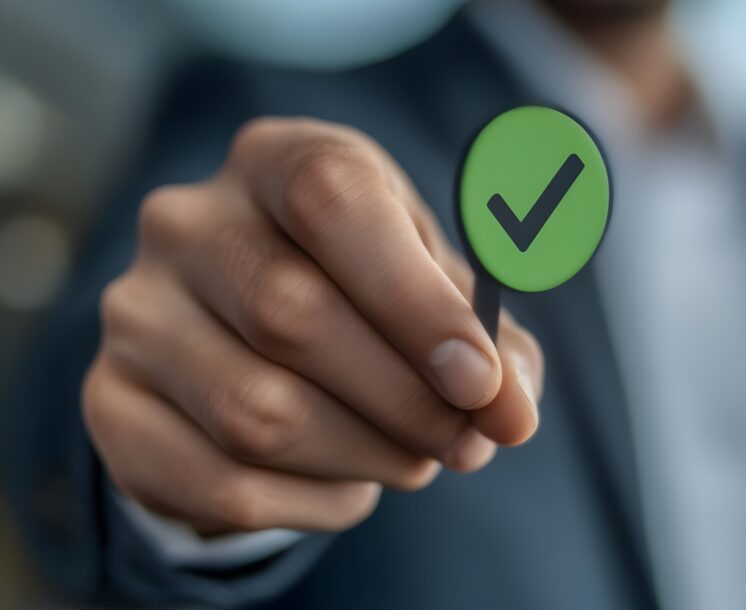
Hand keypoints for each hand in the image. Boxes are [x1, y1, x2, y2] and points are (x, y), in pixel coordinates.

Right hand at [82, 118, 542, 533]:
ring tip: (417, 457)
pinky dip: (314, 500)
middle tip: (469, 440)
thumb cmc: (363, 294)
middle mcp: (187, 222)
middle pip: (292, 314)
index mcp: (276, 161)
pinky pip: (224, 482)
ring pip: (258, 412)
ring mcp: (136, 312)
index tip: (482, 382)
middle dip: (407, 399)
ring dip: (368, 454)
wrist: (245, 338)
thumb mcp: (431, 287)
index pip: (333, 200)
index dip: (416, 299)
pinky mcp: (113, 403)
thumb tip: (510, 407)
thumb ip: (486, 339)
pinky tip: (351, 482)